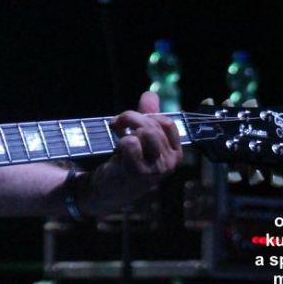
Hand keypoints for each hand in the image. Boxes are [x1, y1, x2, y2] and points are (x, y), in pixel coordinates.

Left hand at [85, 91, 183, 212]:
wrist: (107, 190)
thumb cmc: (126, 162)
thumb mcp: (140, 138)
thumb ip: (147, 116)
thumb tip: (150, 94)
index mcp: (175, 153)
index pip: (167, 122)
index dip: (147, 116)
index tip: (132, 122)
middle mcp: (170, 162)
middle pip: (153, 125)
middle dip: (131, 117)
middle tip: (117, 124)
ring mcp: (156, 169)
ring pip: (145, 131)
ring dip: (126, 127)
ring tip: (118, 135)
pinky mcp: (139, 172)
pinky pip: (130, 142)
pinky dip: (120, 141)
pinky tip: (117, 151)